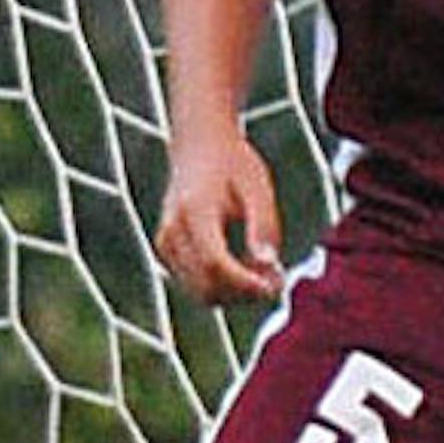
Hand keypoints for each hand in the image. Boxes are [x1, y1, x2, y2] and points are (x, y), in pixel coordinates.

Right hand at [154, 129, 284, 308]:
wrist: (199, 146)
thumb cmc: (233, 165)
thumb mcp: (257, 188)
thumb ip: (263, 227)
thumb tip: (269, 266)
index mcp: (194, 210)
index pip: (216, 263)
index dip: (246, 283)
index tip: (276, 286)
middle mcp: (172, 230)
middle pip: (207, 286)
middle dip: (244, 294)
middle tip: (277, 281)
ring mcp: (165, 243)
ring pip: (200, 293)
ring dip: (235, 296)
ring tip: (264, 275)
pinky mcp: (165, 251)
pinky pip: (195, 286)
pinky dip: (222, 288)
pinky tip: (245, 270)